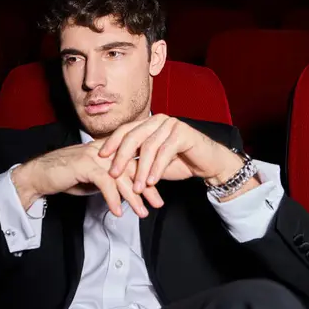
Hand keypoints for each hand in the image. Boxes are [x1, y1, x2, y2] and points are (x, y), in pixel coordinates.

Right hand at [11, 140, 163, 217]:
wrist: (39, 175)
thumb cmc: (65, 176)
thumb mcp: (92, 178)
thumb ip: (109, 181)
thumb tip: (127, 192)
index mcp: (107, 150)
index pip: (133, 162)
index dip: (147, 176)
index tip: (156, 193)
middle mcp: (103, 149)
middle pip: (132, 168)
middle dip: (146, 187)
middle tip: (158, 203)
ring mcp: (94, 155)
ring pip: (121, 177)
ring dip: (133, 197)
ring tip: (142, 212)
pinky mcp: (84, 164)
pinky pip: (105, 183)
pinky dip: (113, 199)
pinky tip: (118, 211)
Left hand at [98, 114, 245, 193]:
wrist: (208, 164)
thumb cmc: (180, 162)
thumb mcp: (153, 163)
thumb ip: (137, 162)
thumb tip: (113, 170)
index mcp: (149, 123)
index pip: (125, 130)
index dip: (112, 143)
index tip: (100, 157)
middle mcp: (159, 120)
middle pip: (133, 136)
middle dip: (121, 156)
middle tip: (113, 174)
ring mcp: (171, 124)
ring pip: (148, 147)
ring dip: (141, 170)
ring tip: (137, 188)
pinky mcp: (183, 133)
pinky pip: (164, 152)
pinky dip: (156, 169)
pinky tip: (151, 182)